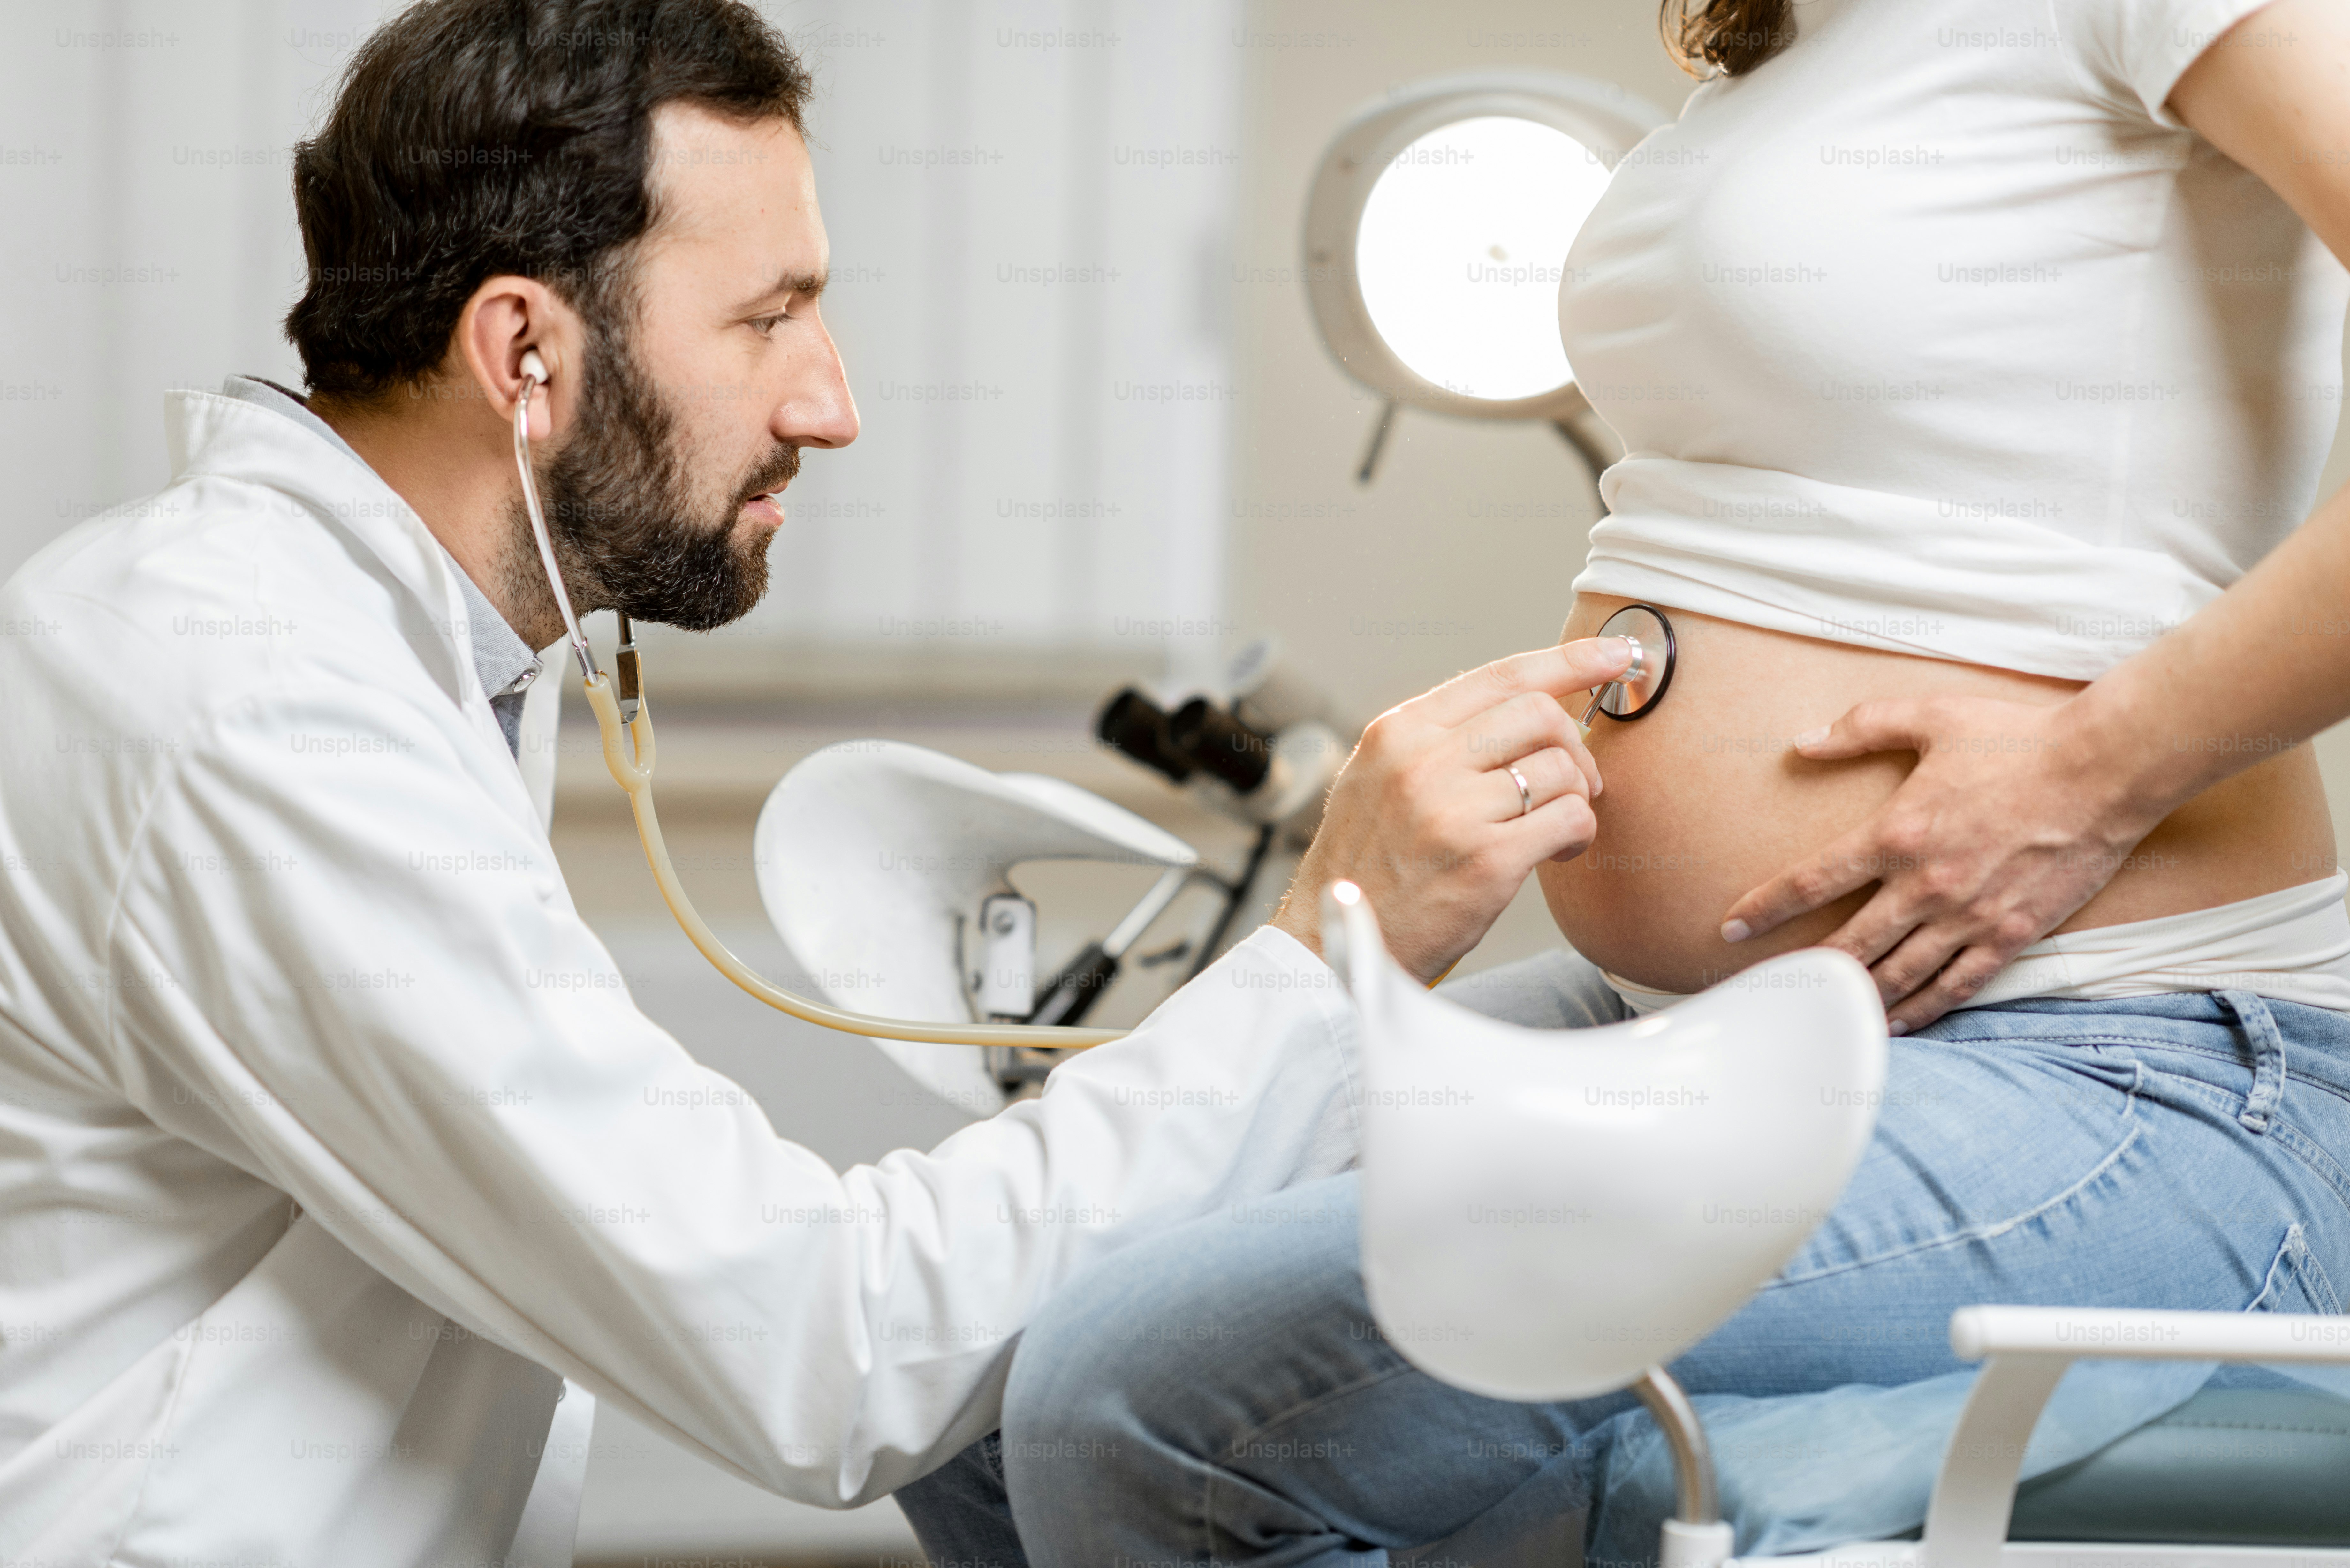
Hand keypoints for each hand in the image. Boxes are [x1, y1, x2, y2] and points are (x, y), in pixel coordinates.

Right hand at [1272, 638, 1634, 979]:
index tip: (1614, 654)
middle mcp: (1423, 762)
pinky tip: (1556, 852)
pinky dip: (1578, 833)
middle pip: (1540, 713)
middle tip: (1576, 781)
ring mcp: (1454, 810)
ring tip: (1552, 829)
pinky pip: (1570, 818)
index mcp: (1399, 732)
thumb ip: (1438, 740)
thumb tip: (1526, 706)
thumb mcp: (1378, 779)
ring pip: (1561, 767)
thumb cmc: (1367, 866)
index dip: (1570, 660)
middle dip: (1575, 744)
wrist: (1334, 945)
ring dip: (1576, 797)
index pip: (1501, 675)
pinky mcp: (1486, 860)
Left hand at [1717, 693, 2160, 1032]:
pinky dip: (1922, 1011)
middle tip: (1770, 990)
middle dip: (1802, 972)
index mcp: (1896, 834)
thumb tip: (1803, 741)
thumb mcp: (1929, 716)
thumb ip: (1860, 727)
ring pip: (1897, 976)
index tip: (1731, 928)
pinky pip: (1956, 987)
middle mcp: (1925, 886)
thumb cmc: (2015, 738)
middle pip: (1847, 945)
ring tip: (1824, 1017)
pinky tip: (1896, 1024)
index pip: (1810, 882)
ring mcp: (1969, 917)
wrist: (2103, 768)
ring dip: (1856, 1000)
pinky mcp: (2010, 935)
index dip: (1764, 908)